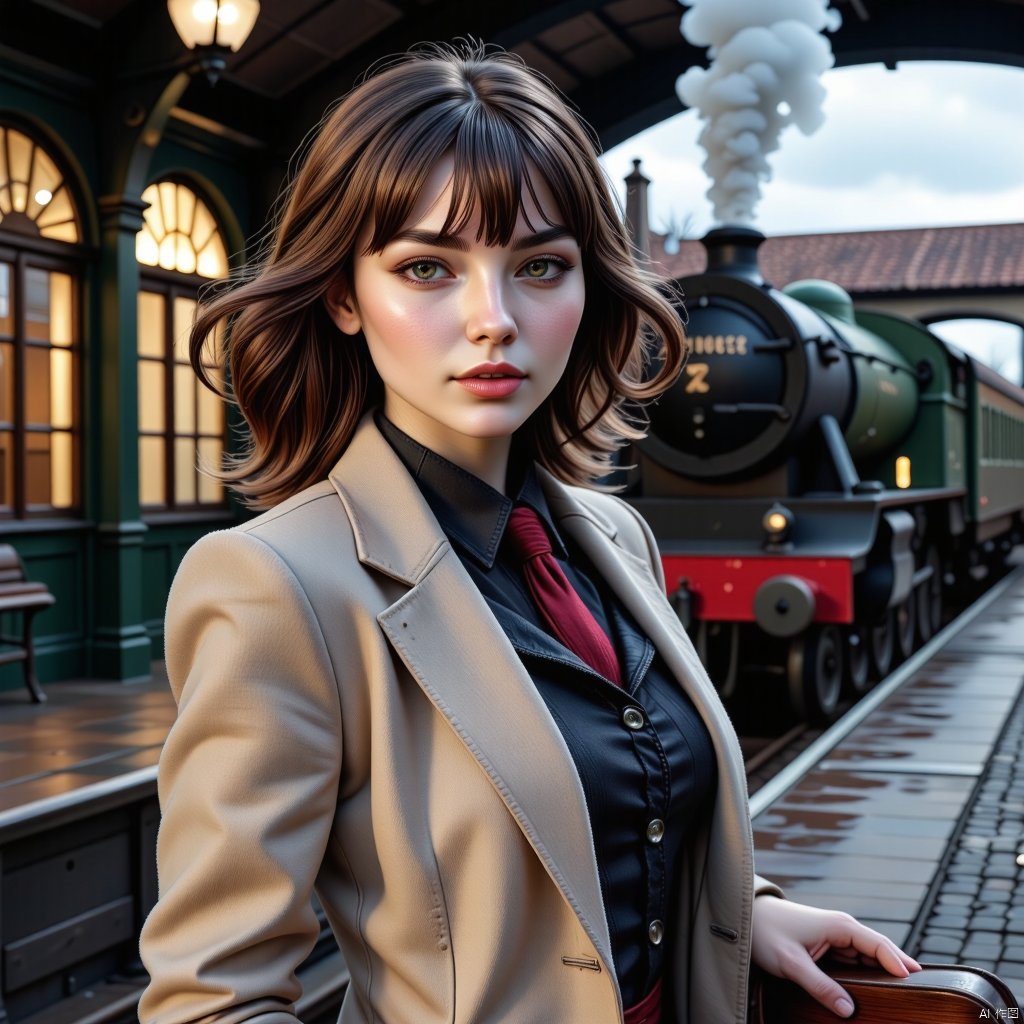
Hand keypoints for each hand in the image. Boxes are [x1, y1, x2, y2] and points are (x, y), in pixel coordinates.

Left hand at [751, 895, 920, 1017]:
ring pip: (869, 957)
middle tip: (927, 992)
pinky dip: (870, 973)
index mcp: (840, 925)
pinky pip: (857, 961)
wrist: (747, 917)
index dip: (899, 963)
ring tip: (909, 995)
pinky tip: (879, 989)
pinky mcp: (830, 945)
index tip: (918, 982)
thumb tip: (850, 1011)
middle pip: (880, 951)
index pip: (879, 944)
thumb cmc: (767, 933)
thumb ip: (820, 986)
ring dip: (886, 972)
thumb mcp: (791, 963)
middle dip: (900, 969)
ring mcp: (837, 936)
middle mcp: (843, 928)